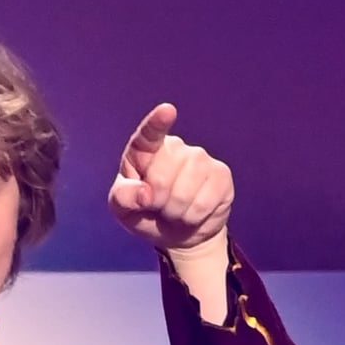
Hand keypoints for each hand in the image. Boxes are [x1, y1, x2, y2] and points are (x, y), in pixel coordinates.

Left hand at [108, 103, 233, 254]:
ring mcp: (200, 158)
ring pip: (184, 193)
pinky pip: (203, 203)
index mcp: (144, 150)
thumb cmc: (146, 214)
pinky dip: (193, 217)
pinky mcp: (221, 174)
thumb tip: (144, 193)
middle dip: (157, 203)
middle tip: (158, 207)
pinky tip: (193, 212)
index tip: (167, 111)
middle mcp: (174, 148)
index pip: (149, 134)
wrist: (179, 233)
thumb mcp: (124, 209)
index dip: (157, 123)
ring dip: (175, 213)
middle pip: (161, 178)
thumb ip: (124, 197)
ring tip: (175, 211)